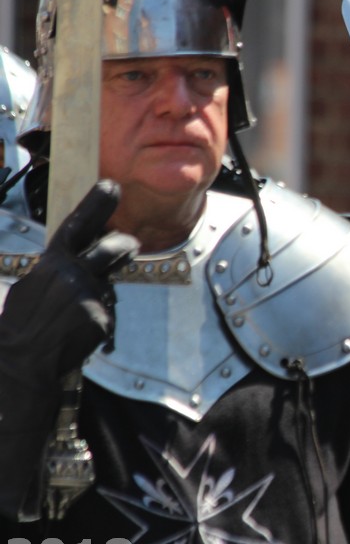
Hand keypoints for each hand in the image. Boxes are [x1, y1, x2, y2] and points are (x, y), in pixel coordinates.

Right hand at [0, 180, 138, 380]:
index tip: (110, 184)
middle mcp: (72, 273)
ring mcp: (88, 294)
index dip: (95, 204)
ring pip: (109, 281)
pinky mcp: (100, 315)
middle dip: (122, 243)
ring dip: (107, 284)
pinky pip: (106, 309)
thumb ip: (58, 269)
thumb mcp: (32, 287)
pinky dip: (96, 317)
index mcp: (51, 262)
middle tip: (132, 243)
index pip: (77, 226)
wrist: (23, 358)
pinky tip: (80, 329)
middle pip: (108, 248)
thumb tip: (79, 259)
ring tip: (94, 295)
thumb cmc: (24, 323)